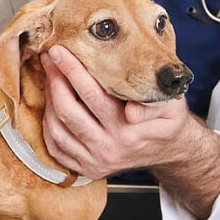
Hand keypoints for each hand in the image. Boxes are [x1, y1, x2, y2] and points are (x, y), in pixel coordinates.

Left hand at [40, 45, 195, 178]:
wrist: (169, 150)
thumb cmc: (167, 120)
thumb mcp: (171, 107)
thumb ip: (152, 107)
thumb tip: (132, 112)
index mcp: (127, 132)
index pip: (92, 96)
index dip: (72, 70)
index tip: (60, 50)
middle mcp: (108, 149)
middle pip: (69, 111)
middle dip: (55, 79)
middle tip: (49, 56)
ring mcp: (95, 161)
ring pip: (58, 129)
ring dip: (48, 99)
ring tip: (50, 75)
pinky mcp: (86, 169)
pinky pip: (56, 147)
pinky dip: (48, 124)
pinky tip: (51, 103)